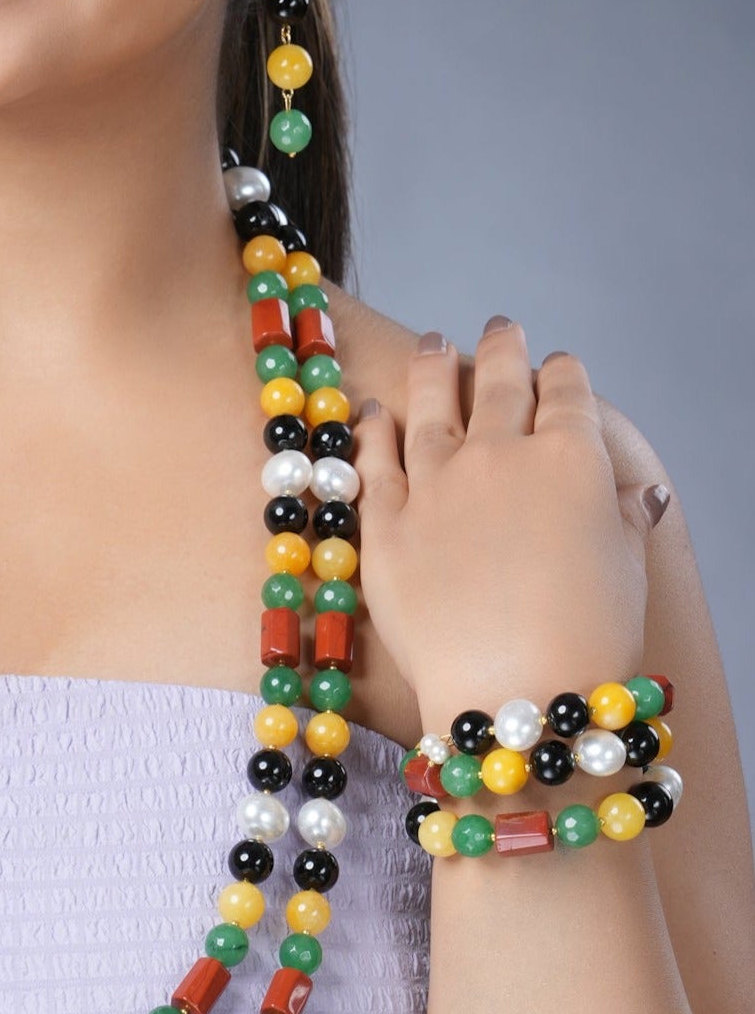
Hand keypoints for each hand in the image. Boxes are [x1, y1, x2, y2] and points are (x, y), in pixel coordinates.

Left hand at [351, 318, 667, 729]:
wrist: (509, 686)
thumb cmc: (586, 637)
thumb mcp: (626, 570)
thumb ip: (624, 520)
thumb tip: (641, 495)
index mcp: (569, 458)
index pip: (566, 394)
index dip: (562, 373)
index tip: (558, 365)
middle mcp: (498, 455)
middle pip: (498, 382)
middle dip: (503, 348)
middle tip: (499, 326)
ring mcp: (434, 483)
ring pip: (429, 404)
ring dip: (433, 367)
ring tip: (434, 344)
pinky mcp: (384, 521)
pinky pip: (373, 460)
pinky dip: (372, 429)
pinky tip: (373, 410)